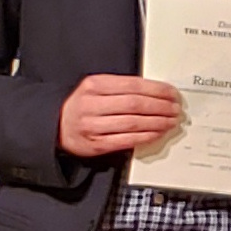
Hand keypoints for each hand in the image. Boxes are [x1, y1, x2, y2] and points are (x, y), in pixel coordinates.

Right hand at [59, 74, 180, 157]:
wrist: (54, 125)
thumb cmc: (81, 105)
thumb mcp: (95, 88)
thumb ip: (121, 87)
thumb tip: (156, 92)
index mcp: (94, 85)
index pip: (133, 86)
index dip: (157, 90)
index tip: (172, 93)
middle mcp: (92, 105)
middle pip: (135, 105)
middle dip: (161, 107)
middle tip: (176, 109)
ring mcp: (93, 126)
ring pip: (133, 123)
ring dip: (157, 122)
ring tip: (171, 121)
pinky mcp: (96, 144)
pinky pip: (127, 140)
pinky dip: (146, 136)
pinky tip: (158, 133)